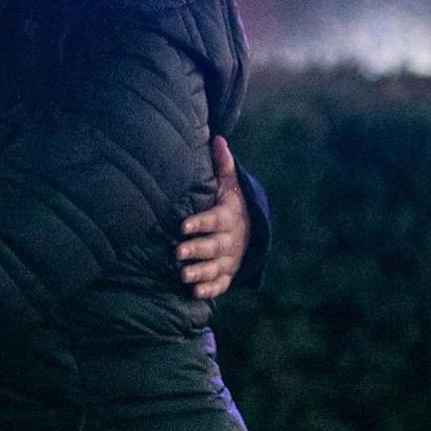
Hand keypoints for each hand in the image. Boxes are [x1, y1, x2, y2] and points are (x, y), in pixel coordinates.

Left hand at [178, 136, 247, 300]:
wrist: (251, 230)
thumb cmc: (231, 203)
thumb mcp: (229, 184)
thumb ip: (222, 165)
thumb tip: (218, 139)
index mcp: (228, 217)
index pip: (214, 220)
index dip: (200, 224)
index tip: (183, 226)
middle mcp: (230, 240)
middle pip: (214, 247)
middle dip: (197, 250)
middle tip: (178, 252)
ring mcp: (229, 259)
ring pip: (216, 268)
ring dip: (200, 272)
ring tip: (183, 275)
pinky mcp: (227, 274)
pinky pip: (220, 284)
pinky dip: (209, 289)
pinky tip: (195, 292)